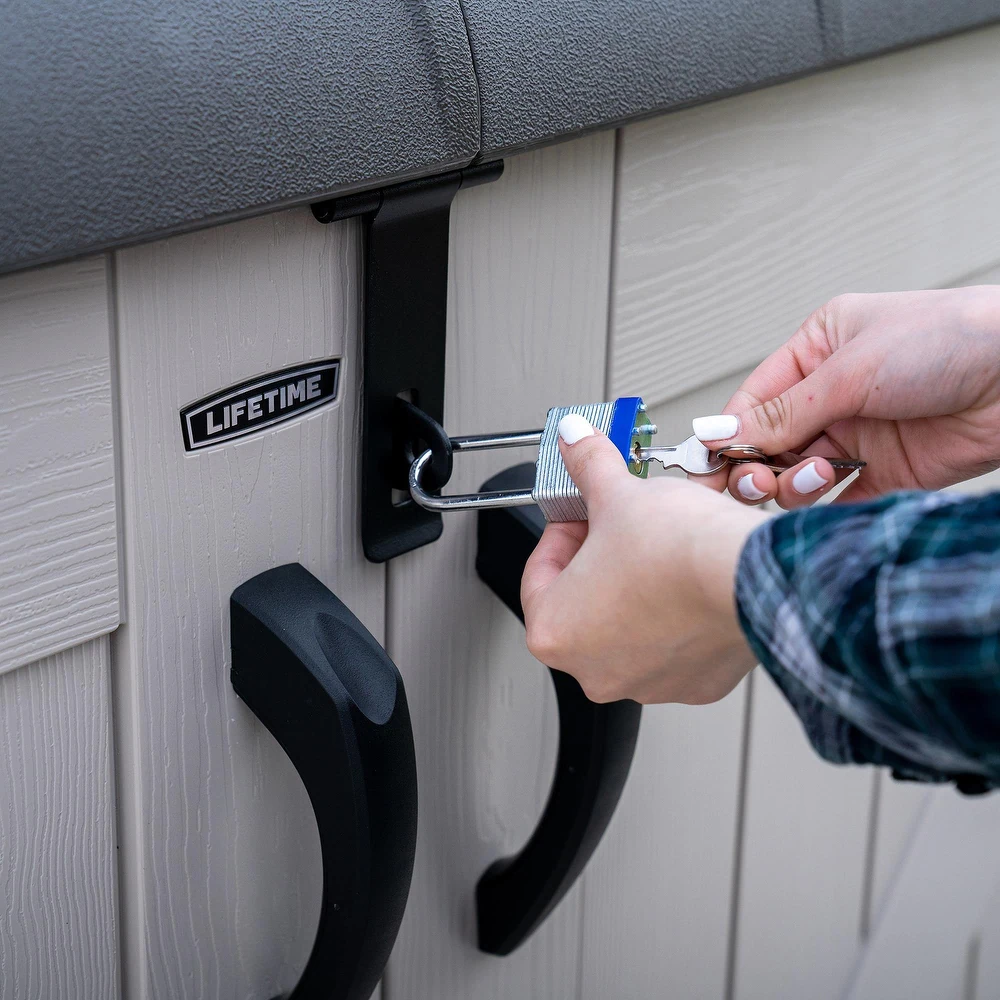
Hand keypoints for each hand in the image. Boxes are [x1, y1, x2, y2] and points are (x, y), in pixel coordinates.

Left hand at [521, 415, 761, 704]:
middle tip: (620, 524)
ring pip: (630, 627)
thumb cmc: (678, 551)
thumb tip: (574, 440)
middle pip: (584, 603)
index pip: (539, 574)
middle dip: (600, 558)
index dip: (562, 530)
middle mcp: (594, 670)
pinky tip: (691, 581)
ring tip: (659, 548)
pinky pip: (676, 645)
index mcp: (554, 631)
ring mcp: (648, 684)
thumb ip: (586, 466)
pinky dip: (679, 616)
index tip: (582, 512)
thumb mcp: (618, 493)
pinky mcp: (696, 685)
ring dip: (638, 587)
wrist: (750, 576)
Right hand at [693, 286, 999, 507]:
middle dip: (757, 465)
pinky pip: (835, 502)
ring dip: (795, 482)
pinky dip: (821, 509)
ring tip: (820, 473)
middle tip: (757, 479)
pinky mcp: (883, 475)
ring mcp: (856, 437)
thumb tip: (722, 433)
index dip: (730, 435)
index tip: (711, 464)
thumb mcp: (850, 369)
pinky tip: (826, 498)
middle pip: (768, 444)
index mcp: (817, 352)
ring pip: (795, 475)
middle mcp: (832, 397)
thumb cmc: (951, 340)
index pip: (754, 402)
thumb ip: (784, 410)